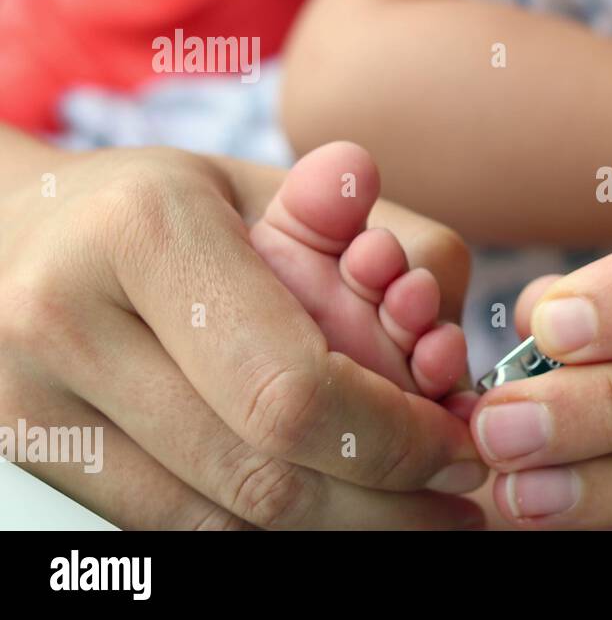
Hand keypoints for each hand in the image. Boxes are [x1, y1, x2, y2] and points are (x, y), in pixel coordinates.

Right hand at [0, 144, 484, 528]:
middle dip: (382, 503)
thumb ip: (390, 242)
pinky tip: (330, 506)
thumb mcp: (286, 190)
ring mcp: (29, 402)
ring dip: (336, 527)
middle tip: (453, 503)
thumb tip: (449, 343)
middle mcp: (67, 319)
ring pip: (220, 520)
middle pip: (260, 475)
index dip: (395, 442)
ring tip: (409, 511)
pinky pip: (173, 527)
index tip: (460, 453)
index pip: (295, 386)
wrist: (17, 226)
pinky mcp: (27, 457)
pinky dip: (268, 526)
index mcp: (146, 231)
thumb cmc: (170, 207)